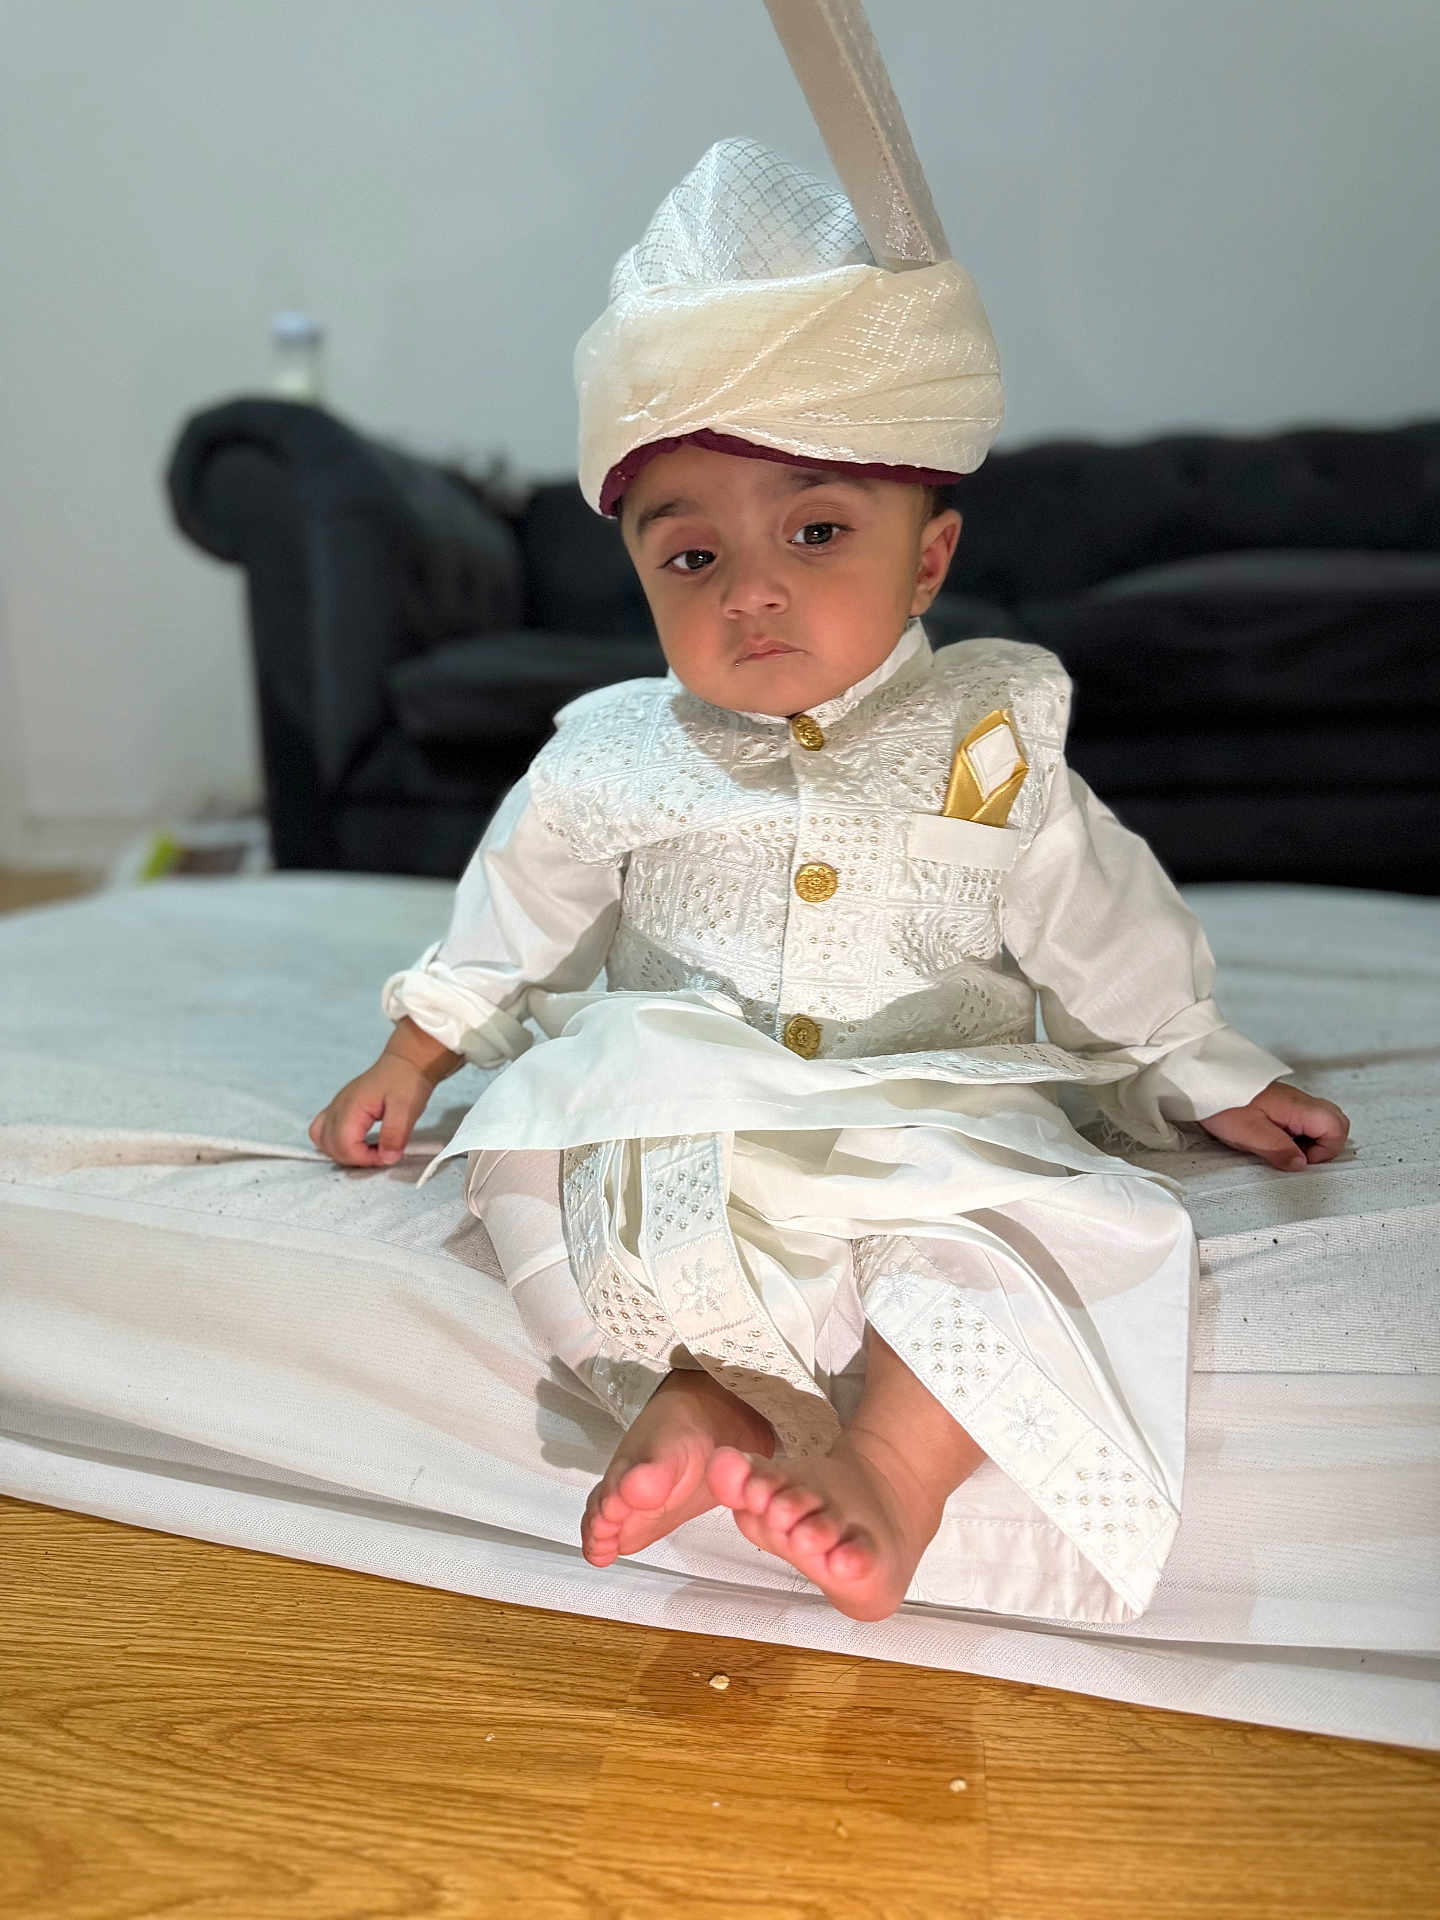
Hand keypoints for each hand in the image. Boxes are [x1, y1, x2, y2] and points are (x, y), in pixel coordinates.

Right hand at [309, 1018, 462, 1167]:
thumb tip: (387, 1158)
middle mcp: (338, 1107)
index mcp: (352, 1107)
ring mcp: (337, 1107)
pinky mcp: (341, 1109)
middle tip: (380, 1154)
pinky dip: (337, 1143)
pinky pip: (324, 1131)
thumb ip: (395, 1134)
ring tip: (369, 1151)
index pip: (343, 1145)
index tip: (386, 1155)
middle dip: (355, 1159)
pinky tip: (358, 1143)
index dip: (364, 1158)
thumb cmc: (406, 1080)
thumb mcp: (407, 1108)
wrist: (407, 1062)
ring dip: (344, 1153)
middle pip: (331, 1146)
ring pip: (323, 1140)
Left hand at [1198, 1079, 1348, 1171]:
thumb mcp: (1250, 1134)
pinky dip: (1295, 1135)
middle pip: (1335, 1123)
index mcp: (1298, 1106)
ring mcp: (1291, 1103)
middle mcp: (1299, 1102)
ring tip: (1281, 1149)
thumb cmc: (1223, 1105)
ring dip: (1309, 1141)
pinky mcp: (1279, 1106)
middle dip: (1325, 1145)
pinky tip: (1272, 1140)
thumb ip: (1280, 1150)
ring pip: (1318, 1123)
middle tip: (1297, 1156)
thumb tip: (1301, 1164)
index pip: (1337, 1128)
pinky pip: (1300, 1122)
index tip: (1300, 1159)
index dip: (1326, 1150)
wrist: (1202, 1082)